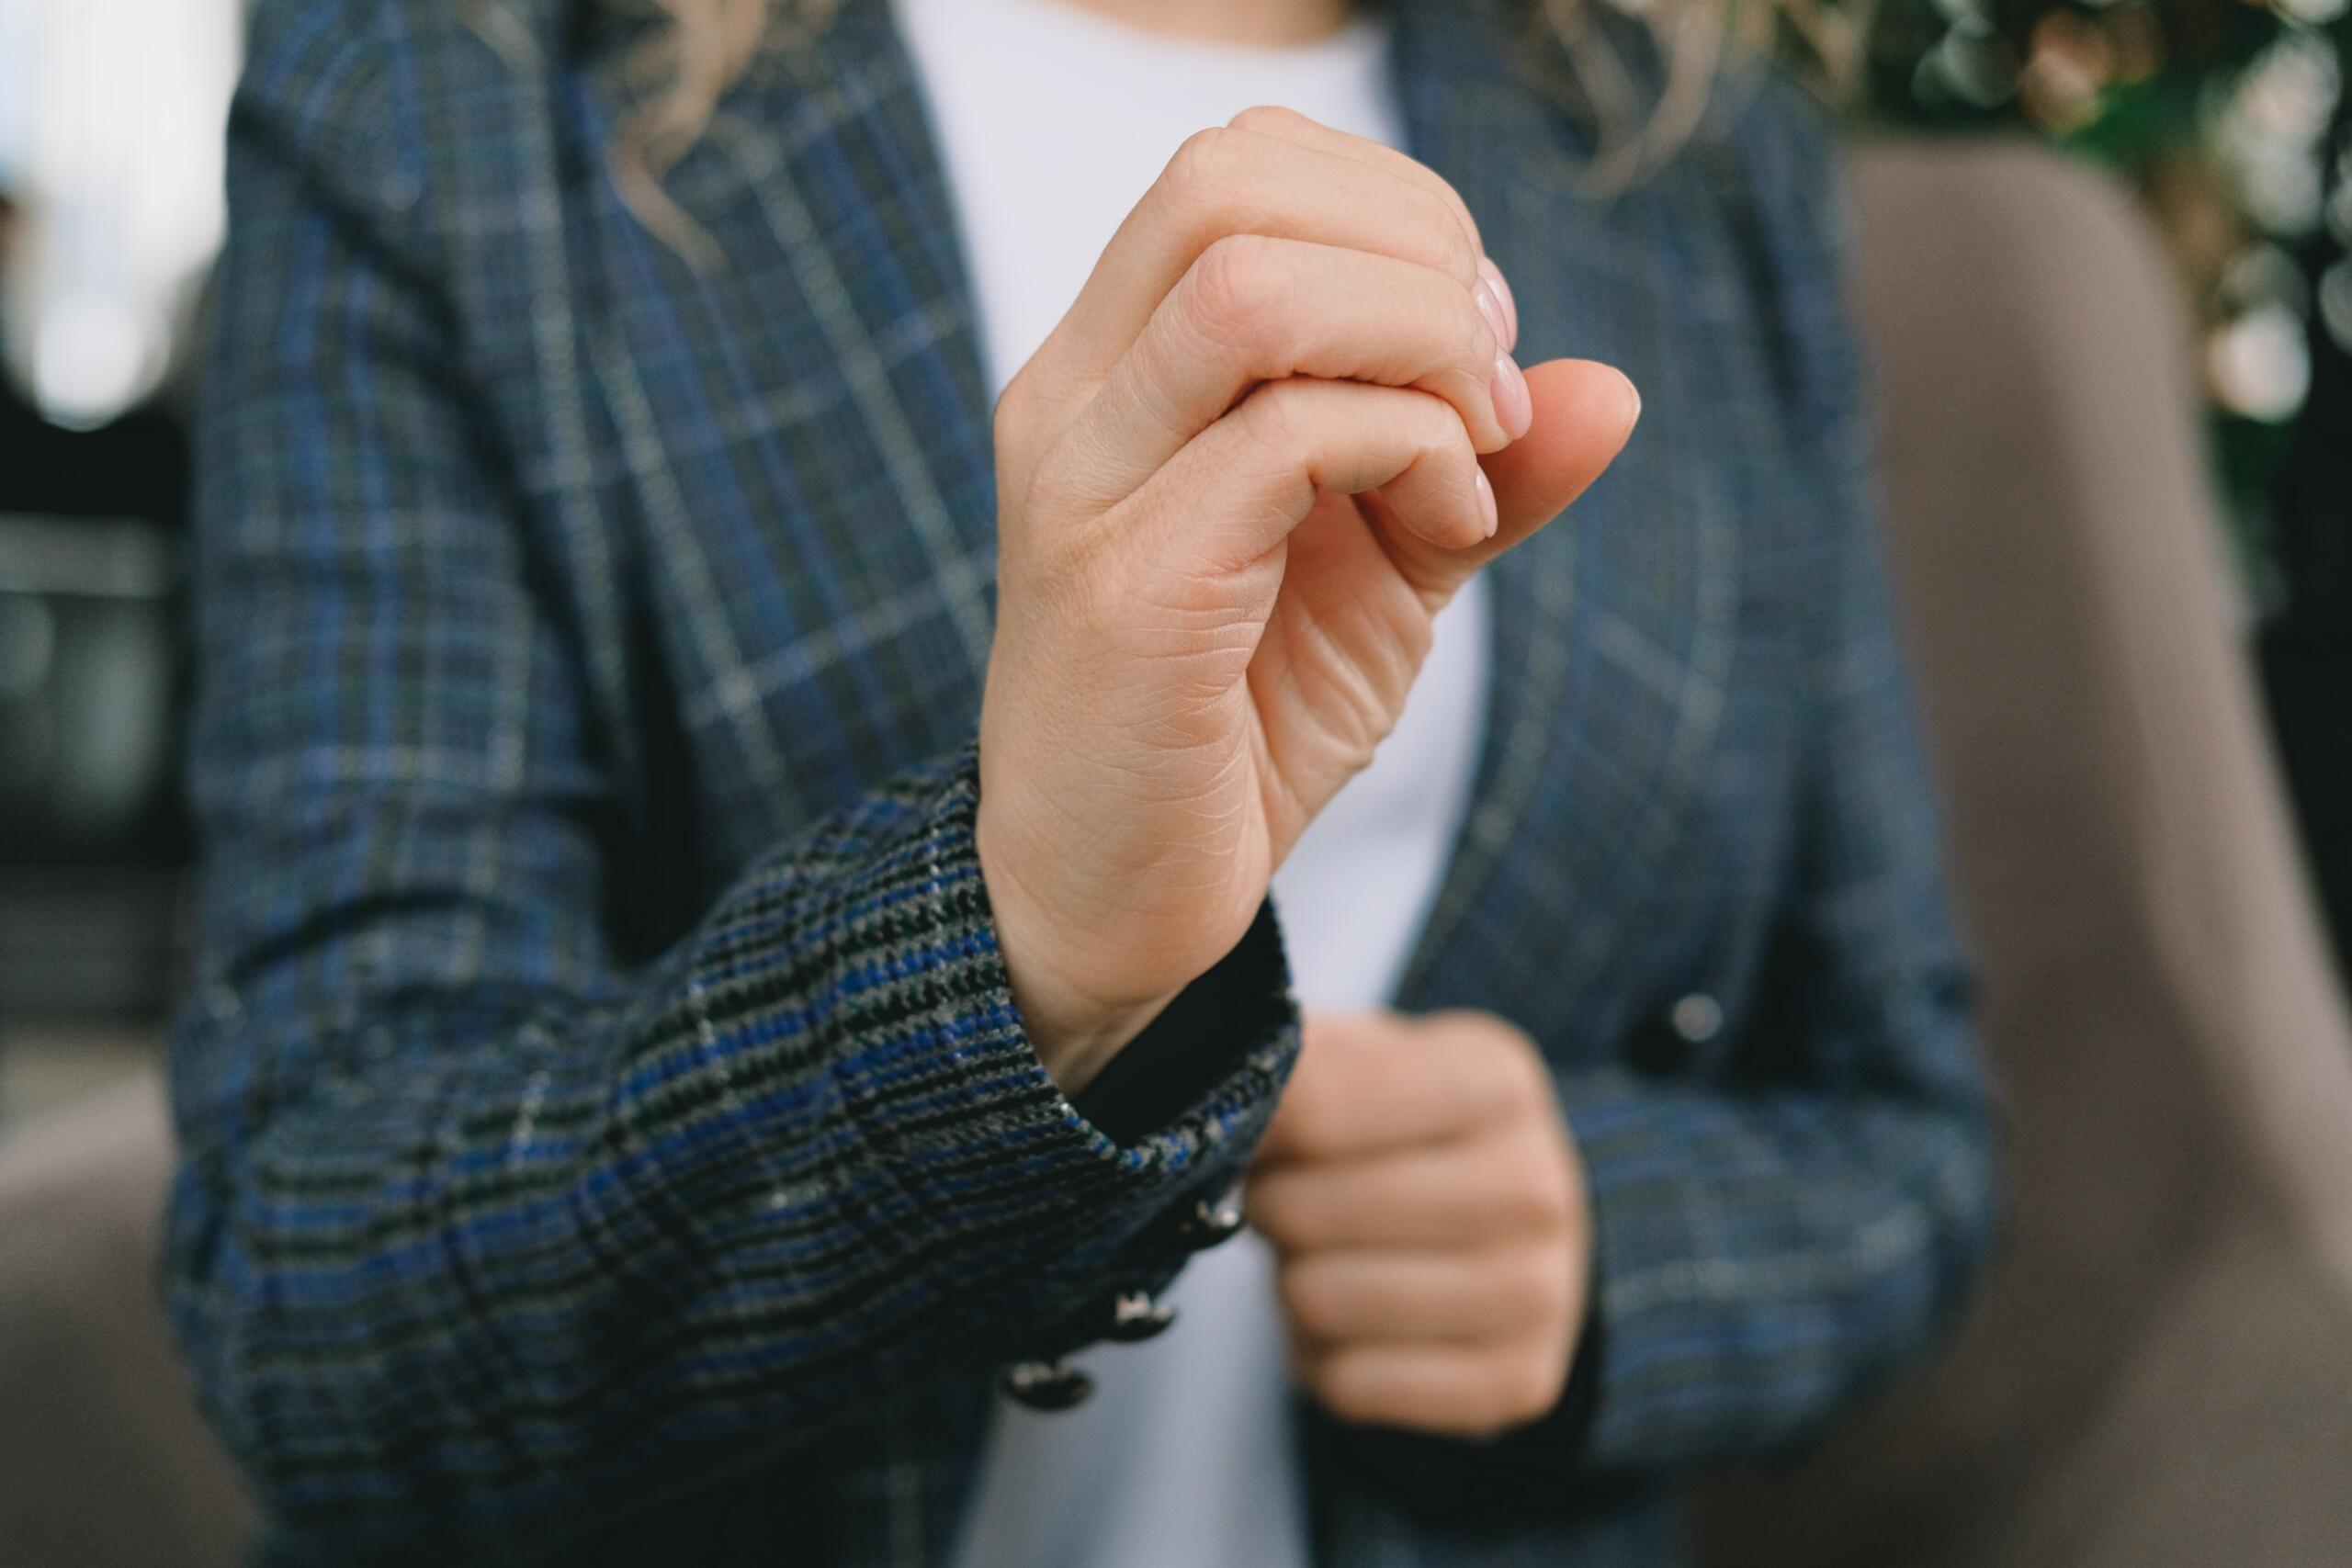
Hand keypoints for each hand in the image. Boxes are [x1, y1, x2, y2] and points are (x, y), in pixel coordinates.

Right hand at [977, 106, 1640, 1088]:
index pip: (1233, 164)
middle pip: (1228, 177)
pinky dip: (1415, 453)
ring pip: (1249, 283)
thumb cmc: (1230, 727)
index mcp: (1110, 366)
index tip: (1472, 330)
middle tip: (1485, 373)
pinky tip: (1449, 526)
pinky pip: (1288, 437)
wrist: (1107, 904)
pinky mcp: (1128, 586)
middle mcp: (1072, 399)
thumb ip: (1479, 467)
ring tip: (1475, 441)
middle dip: (1412, 244)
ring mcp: (1084, 485)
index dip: (1388, 204)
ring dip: (1414, 336)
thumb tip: (1608, 385)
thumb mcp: (1381, 574)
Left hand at [1247, 1008, 1592, 1438]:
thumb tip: (1227, 1098)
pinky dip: (1318, 1358)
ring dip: (1290, 1286)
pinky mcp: (1519, 1381)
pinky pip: (1345, 1385)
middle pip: (1308, 1215)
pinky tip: (1353, 1323)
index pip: (1316, 1110)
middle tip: (1284, 1202)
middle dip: (1269, 1210)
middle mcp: (1536, 1186)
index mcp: (1494, 1080)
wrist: (1514, 1220)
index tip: (1254, 1133)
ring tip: (1321, 1257)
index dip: (1256, 1130)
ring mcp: (1539, 1293)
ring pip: (1320, 1305)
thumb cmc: (1408, 1127)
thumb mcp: (1366, 1059)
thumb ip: (1294, 1060)